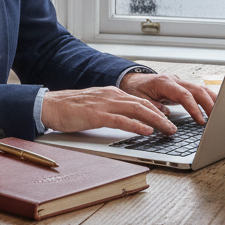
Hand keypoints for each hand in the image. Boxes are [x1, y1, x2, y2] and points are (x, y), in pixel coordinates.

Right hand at [40, 85, 179, 136]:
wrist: (50, 105)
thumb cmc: (70, 109)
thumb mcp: (95, 106)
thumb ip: (111, 110)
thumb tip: (126, 120)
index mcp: (111, 93)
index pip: (140, 101)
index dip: (156, 110)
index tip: (168, 119)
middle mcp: (111, 95)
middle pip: (144, 105)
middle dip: (162, 117)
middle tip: (174, 128)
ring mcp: (105, 104)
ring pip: (137, 111)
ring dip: (156, 121)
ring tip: (167, 130)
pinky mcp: (98, 115)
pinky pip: (122, 120)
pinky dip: (137, 125)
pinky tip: (147, 131)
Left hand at [118, 72, 214, 125]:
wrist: (132, 79)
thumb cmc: (135, 89)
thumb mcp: (138, 100)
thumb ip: (152, 108)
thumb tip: (166, 117)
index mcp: (164, 83)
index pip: (184, 95)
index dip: (194, 108)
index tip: (201, 121)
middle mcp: (174, 80)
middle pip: (197, 90)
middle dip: (209, 104)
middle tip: (217, 119)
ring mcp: (179, 82)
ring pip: (201, 88)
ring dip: (212, 100)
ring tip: (221, 114)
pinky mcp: (182, 86)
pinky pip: (198, 91)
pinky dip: (208, 98)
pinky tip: (215, 106)